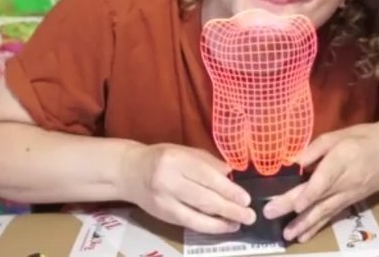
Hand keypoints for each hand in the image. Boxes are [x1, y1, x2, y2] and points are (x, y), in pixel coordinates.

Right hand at [124, 143, 256, 233]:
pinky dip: (207, 226)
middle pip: (203, 198)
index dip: (228, 190)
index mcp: (177, 160)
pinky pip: (188, 223)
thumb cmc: (162, 158)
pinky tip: (221, 226)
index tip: (246, 199)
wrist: (129, 171)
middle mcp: (169, 180)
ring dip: (220, 222)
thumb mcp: (184, 151)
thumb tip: (231, 174)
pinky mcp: (162, 215)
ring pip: (196, 215)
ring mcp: (164, 200)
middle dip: (229, 209)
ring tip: (238, 224)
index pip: (207, 176)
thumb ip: (208, 162)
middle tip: (249, 215)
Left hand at [262, 122, 378, 242]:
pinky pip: (332, 215)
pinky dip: (317, 226)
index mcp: (341, 160)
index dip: (308, 193)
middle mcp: (344, 182)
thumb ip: (315, 148)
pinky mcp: (350, 202)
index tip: (293, 204)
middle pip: (318, 198)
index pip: (323, 180)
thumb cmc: (363, 138)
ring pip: (324, 212)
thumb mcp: (338, 135)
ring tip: (287, 235)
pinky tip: (304, 236)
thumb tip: (293, 162)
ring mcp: (348, 195)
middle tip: (271, 215)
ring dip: (305, 224)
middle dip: (294, 209)